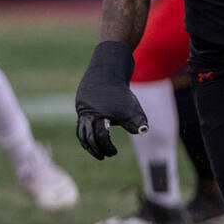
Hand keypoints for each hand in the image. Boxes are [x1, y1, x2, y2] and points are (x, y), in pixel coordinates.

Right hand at [75, 41, 147, 159]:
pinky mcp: (83, 101)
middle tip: (103, 156)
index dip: (106, 147)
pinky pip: (83, 119)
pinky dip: (89, 128)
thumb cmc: (120, 90)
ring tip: (97, 147)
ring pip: (82, 129)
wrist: (107, 67)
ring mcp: (82, 107)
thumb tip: (142, 131)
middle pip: (85, 137)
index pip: (98, 138)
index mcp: (95, 117)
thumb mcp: (131, 107)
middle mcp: (85, 114)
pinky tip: (99, 128)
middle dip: (94, 148)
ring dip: (89, 140)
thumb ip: (136, 121)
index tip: (113, 153)